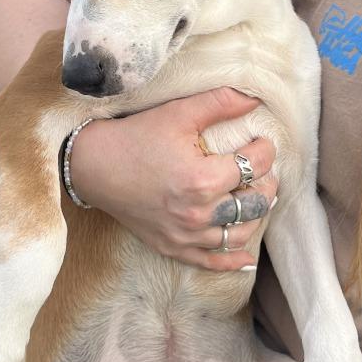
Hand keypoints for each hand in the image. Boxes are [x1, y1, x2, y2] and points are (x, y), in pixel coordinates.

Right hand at [70, 87, 277, 271]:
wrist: (94, 166)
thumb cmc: (136, 137)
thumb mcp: (178, 113)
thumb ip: (220, 103)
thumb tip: (256, 99)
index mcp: (202, 180)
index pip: (253, 166)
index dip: (265, 150)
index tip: (262, 141)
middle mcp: (197, 214)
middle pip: (253, 204)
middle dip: (266, 183)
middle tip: (263, 169)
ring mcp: (185, 236)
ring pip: (239, 234)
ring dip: (255, 217)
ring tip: (255, 198)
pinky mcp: (172, 247)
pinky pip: (211, 262)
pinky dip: (232, 260)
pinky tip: (247, 257)